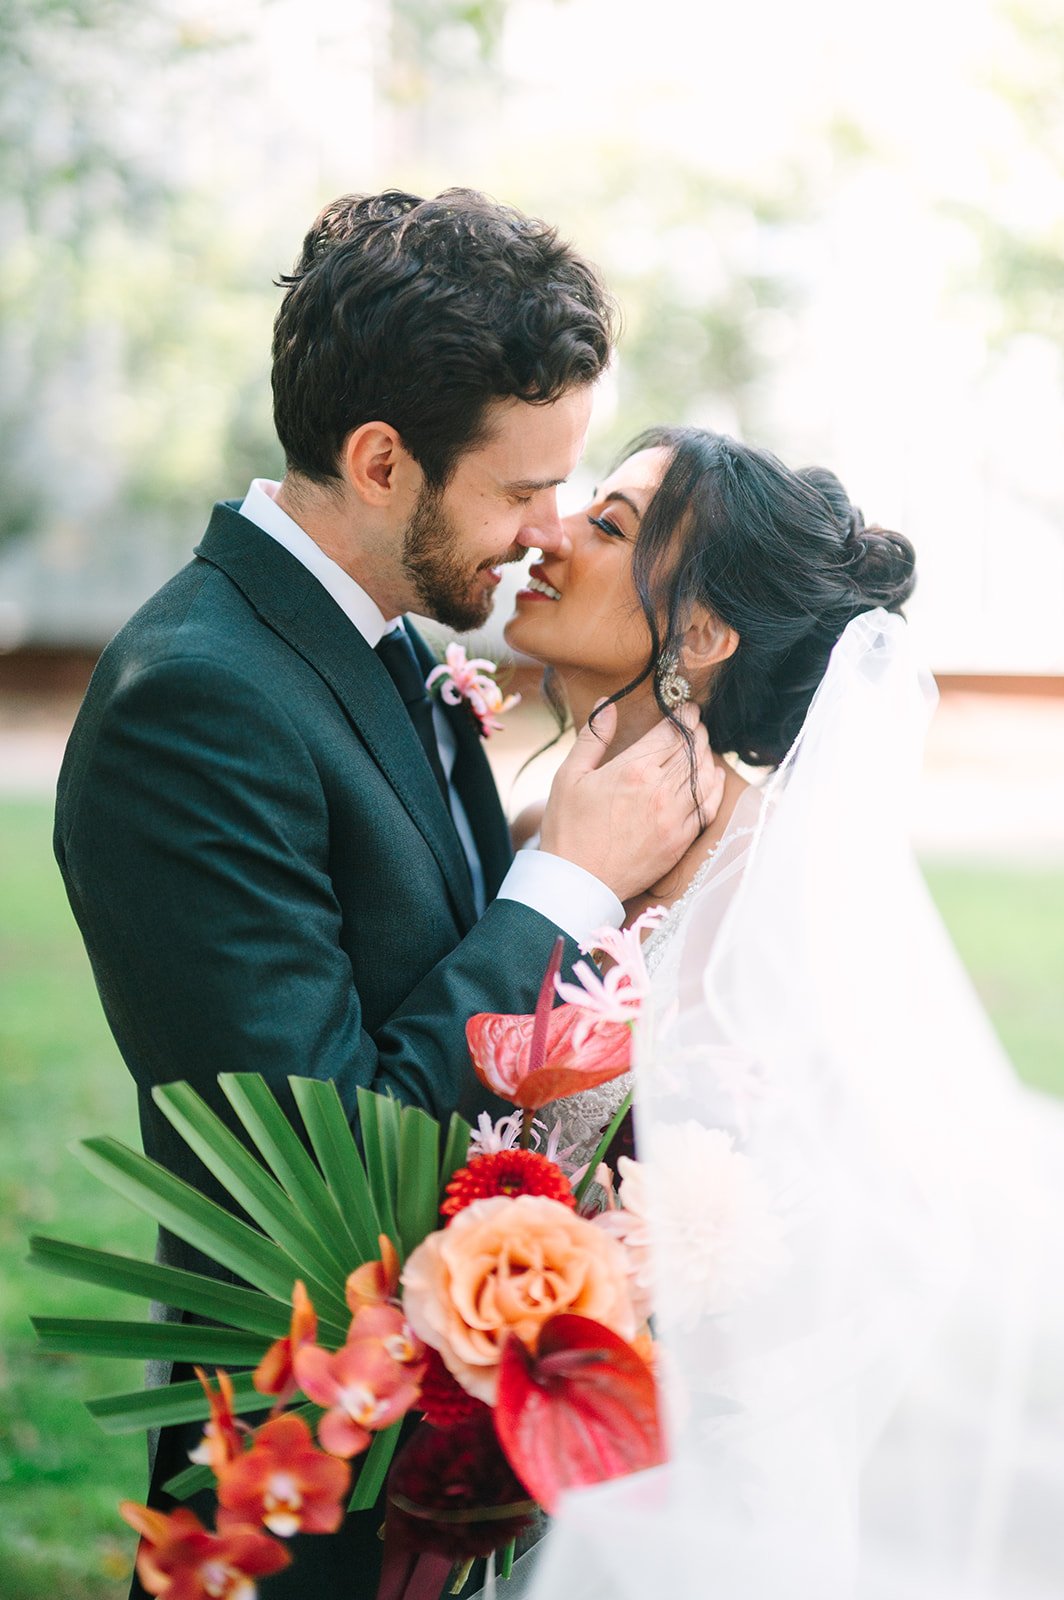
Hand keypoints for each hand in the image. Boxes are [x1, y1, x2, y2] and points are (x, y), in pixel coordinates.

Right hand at [539, 701, 725, 902]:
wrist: (578, 882)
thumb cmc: (568, 828)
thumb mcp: (569, 776)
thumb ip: (593, 737)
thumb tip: (608, 704)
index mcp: (633, 770)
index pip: (671, 732)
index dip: (683, 716)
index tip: (687, 708)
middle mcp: (660, 791)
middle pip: (691, 751)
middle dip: (697, 732)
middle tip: (696, 723)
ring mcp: (674, 817)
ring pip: (704, 775)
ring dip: (707, 755)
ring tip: (703, 745)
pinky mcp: (680, 840)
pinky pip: (708, 806)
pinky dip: (715, 787)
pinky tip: (714, 776)